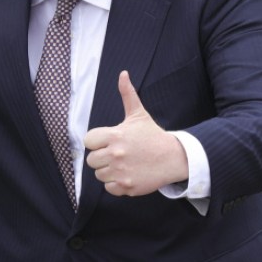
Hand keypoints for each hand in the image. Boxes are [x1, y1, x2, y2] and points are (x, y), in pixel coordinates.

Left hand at [82, 71, 188, 196]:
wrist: (174, 157)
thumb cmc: (152, 135)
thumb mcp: (138, 114)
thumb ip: (127, 94)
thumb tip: (123, 74)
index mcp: (115, 135)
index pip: (88, 141)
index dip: (96, 142)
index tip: (108, 142)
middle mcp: (115, 154)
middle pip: (91, 160)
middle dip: (102, 158)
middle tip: (117, 154)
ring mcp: (121, 171)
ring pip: (99, 175)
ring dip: (108, 171)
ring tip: (124, 164)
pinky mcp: (127, 186)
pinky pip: (109, 188)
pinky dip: (116, 184)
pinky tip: (127, 174)